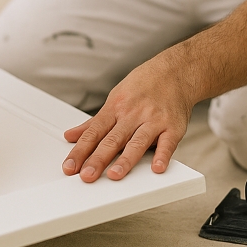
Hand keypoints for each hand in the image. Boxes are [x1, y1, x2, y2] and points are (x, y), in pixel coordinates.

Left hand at [62, 54, 193, 182]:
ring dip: (126, 159)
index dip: (80, 150)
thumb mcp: (115, 98)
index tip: (70, 166)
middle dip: (98, 159)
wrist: (176, 71)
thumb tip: (71, 136)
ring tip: (114, 175)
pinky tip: (157, 167)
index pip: (93, 132)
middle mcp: (133, 114)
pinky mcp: (173, 127)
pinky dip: (162, 155)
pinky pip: (167, 143)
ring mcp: (153, 120)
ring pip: (137, 142)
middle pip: (112, 139)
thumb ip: (95, 122)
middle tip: (87, 175)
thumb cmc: (144, 86)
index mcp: (115, 108)